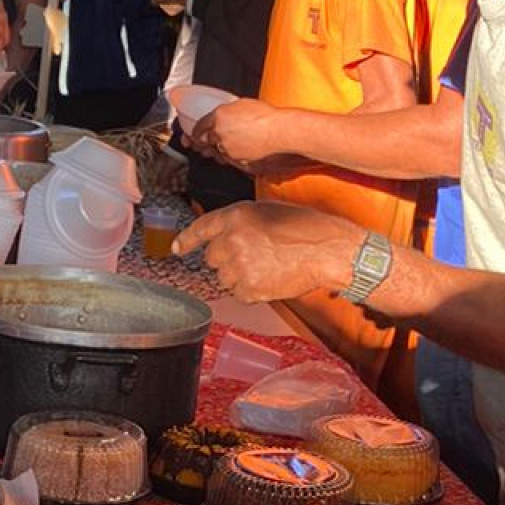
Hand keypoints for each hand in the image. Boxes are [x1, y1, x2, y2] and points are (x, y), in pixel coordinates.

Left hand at [174, 201, 363, 303]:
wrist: (326, 250)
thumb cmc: (306, 228)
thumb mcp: (268, 210)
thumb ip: (241, 222)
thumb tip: (223, 236)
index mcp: (236, 215)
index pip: (201, 228)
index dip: (187, 239)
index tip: (177, 248)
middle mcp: (232, 239)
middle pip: (212, 258)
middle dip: (228, 260)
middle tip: (256, 256)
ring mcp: (238, 265)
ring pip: (225, 278)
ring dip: (241, 276)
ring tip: (268, 266)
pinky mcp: (248, 288)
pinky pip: (239, 294)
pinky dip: (252, 291)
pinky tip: (272, 279)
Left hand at [190, 97, 286, 170]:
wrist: (279, 131)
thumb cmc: (265, 116)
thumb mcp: (241, 104)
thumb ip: (226, 111)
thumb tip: (222, 115)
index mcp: (218, 116)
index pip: (199, 127)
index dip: (196, 132)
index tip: (195, 134)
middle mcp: (219, 133)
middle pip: (203, 142)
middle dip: (204, 142)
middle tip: (206, 141)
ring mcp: (226, 148)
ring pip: (215, 151)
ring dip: (218, 149)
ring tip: (230, 143)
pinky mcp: (235, 159)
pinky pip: (227, 158)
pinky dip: (229, 155)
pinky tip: (238, 149)